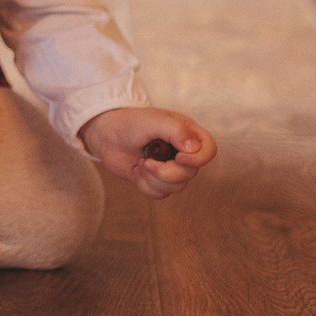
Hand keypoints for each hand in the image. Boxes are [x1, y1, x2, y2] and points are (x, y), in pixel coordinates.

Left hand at [78, 106, 215, 199]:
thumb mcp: (153, 120)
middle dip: (167, 172)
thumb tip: (193, 148)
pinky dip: (146, 185)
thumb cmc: (131, 123)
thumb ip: (176, 130)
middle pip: (191, 173)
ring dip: (154, 178)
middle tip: (147, 162)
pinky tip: (137, 171)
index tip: (179, 157)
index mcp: (187, 134)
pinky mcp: (157, 180)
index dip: (199, 159)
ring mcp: (171, 167)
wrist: (106, 136)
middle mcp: (183, 152)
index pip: (209, 150)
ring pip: (177, 187)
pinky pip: (161, 194)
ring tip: (140, 164)